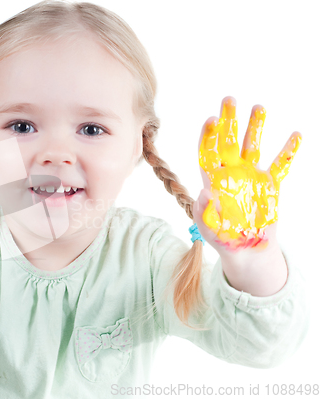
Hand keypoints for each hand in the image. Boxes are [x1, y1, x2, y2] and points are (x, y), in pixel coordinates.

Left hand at [192, 96, 300, 252]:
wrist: (245, 248)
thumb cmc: (221, 237)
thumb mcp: (207, 226)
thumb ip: (203, 211)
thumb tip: (203, 193)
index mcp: (213, 180)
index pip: (208, 153)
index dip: (209, 137)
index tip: (212, 119)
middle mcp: (231, 172)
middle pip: (229, 141)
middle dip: (229, 120)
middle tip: (229, 99)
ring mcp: (251, 176)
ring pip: (253, 146)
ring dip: (255, 127)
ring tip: (259, 107)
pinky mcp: (270, 185)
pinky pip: (280, 165)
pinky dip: (288, 151)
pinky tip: (295, 134)